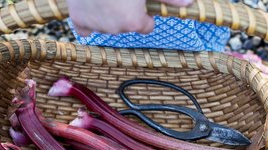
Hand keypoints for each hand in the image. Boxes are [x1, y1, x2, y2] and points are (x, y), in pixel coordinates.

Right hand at [66, 0, 194, 35]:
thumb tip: (188, 3)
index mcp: (133, 21)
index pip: (146, 27)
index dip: (144, 14)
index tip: (140, 2)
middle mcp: (115, 29)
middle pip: (125, 26)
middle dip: (125, 13)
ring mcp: (95, 25)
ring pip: (106, 26)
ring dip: (107, 15)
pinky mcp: (79, 19)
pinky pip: (86, 28)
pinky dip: (89, 21)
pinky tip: (92, 8)